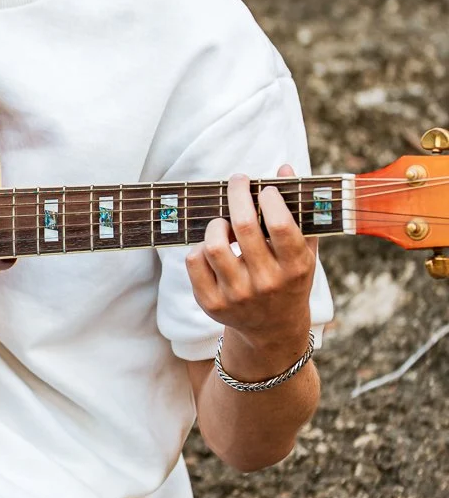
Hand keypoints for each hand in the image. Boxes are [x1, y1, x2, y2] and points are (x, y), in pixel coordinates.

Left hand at [185, 164, 316, 372]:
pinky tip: (212, 248)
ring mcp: (237, 295)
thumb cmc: (289, 278)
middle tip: (238, 181)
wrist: (273, 329)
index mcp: (295, 268)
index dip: (270, 199)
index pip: (281, 225)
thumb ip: (298, 210)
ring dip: (217, 224)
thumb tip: (283, 168)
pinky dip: (200, 248)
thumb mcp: (303, 250)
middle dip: (238, 195)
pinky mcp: (212, 304)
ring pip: (214, 244)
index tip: (265, 189)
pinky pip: (195, 262)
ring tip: (224, 223)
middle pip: (243, 227)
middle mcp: (267, 283)